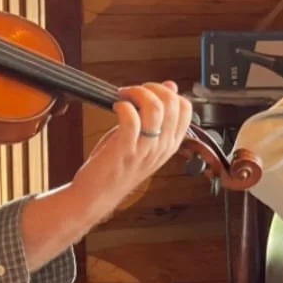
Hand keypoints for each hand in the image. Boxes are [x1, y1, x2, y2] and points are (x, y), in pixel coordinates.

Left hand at [66, 81, 192, 222]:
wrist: (96, 195)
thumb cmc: (117, 167)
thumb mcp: (144, 140)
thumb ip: (158, 116)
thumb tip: (171, 86)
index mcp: (169, 145)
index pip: (186, 109)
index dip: (168, 93)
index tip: (150, 92)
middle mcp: (161, 147)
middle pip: (172, 104)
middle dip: (152, 88)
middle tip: (133, 91)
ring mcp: (144, 150)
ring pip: (154, 108)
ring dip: (137, 93)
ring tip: (123, 96)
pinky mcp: (124, 149)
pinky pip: (131, 119)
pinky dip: (123, 106)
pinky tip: (116, 108)